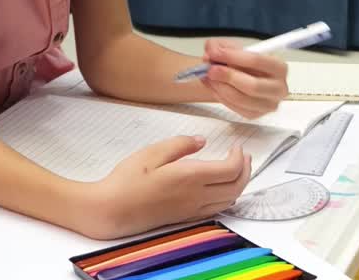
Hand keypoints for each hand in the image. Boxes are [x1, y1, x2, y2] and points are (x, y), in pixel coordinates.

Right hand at [81, 137, 251, 239]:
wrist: (113, 210)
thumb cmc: (127, 180)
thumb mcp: (151, 153)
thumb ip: (180, 145)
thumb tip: (200, 142)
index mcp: (190, 177)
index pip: (230, 170)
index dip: (239, 157)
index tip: (237, 147)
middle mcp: (196, 196)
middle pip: (236, 186)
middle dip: (245, 170)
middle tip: (243, 156)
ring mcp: (192, 209)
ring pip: (229, 200)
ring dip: (239, 184)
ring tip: (236, 170)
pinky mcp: (186, 217)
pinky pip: (217, 209)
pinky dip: (227, 197)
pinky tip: (221, 190)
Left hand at [200, 38, 288, 118]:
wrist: (238, 78)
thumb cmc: (241, 63)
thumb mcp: (233, 48)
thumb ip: (220, 46)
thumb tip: (211, 51)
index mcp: (279, 67)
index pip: (257, 61)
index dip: (233, 56)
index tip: (215, 53)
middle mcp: (279, 88)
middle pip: (253, 86)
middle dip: (228, 76)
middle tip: (210, 69)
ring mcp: (268, 105)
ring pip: (241, 99)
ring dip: (219, 87)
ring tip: (207, 76)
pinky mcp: (255, 115)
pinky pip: (234, 107)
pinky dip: (219, 95)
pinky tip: (212, 85)